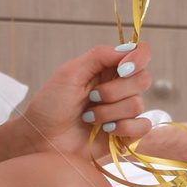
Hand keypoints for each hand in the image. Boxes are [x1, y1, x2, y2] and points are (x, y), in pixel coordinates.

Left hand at [14, 39, 158, 161]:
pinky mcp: (126, 133)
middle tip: (91, 97)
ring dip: (109, 112)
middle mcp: (119, 87)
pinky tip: (105, 130)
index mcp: (107, 68)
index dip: (138, 58)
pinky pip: (142, 126)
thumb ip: (99, 56)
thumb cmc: (51, 104)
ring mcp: (123, 110)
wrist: (43, 138)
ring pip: (138, 104)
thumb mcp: (70, 73)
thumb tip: (128, 48)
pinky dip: (122, 127)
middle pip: (143, 79)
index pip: (140, 53)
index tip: (123, 68)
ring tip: (88, 117)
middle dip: (114, 91)